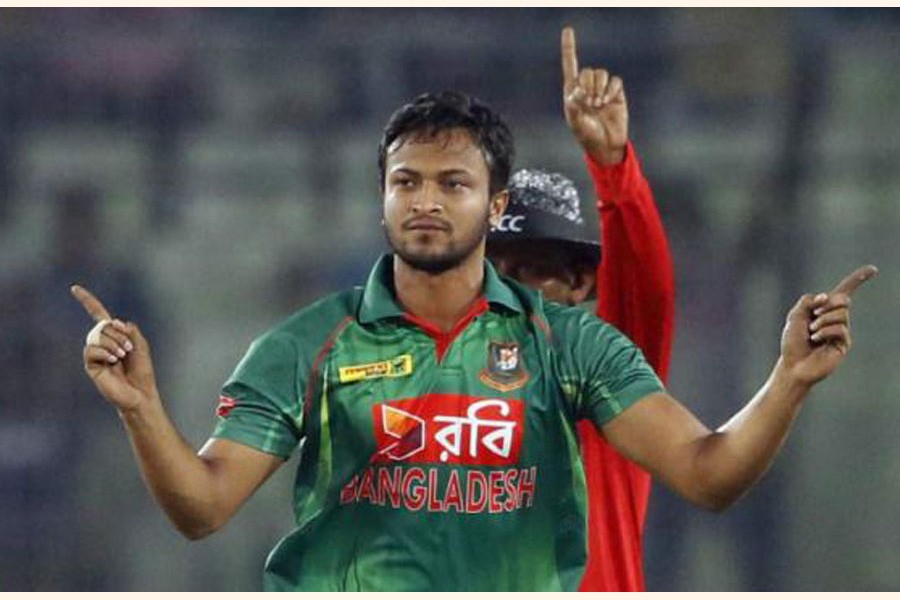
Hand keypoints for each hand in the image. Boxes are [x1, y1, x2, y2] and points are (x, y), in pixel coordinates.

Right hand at [71, 285, 158, 411]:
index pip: (97, 314)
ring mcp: (95, 353)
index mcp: (114, 335)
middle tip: (129, 349)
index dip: (87, 301)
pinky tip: (113, 361)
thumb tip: (111, 321)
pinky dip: (104, 352)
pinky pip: (91, 350)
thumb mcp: (141, 345)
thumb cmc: (142, 370)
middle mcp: (102, 342)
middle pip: (102, 325)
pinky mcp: (91, 365)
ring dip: (114, 343)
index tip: (74, 288)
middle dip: (118, 334)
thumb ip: (129, 330)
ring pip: (97, 336)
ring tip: (123, 356)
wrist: (139, 392)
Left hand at [561, 26, 627, 165]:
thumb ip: (574, 106)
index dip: (569, 48)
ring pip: (601, 74)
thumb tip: (578, 91)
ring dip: (599, 89)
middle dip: (588, 86)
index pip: (570, 65)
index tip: (568, 29)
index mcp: (572, 92)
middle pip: (588, 71)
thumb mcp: (576, 123)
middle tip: (590, 105)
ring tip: (598, 106)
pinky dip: (611, 90)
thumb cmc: (587, 136)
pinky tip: (608, 102)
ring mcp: (602, 90)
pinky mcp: (616, 94)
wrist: (606, 146)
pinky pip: (615, 81)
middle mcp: (587, 88)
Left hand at [780, 265, 877, 385]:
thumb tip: (826, 296)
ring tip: (812, 332)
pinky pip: (839, 328)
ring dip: (822, 321)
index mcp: (825, 309)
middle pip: (842, 299)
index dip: (858, 279)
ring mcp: (842, 331)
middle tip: (813, 318)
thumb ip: (807, 302)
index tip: (873, 269)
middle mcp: (837, 318)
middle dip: (826, 306)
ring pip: (841, 314)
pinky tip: (816, 339)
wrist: (793, 364)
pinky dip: (824, 331)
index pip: (845, 291)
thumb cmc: (793, 342)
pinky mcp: (844, 343)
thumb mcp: (794, 316)